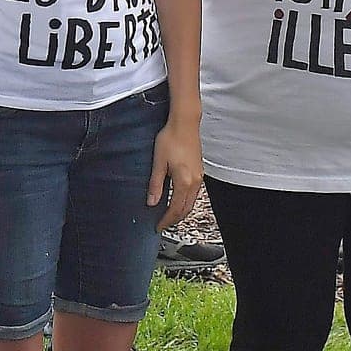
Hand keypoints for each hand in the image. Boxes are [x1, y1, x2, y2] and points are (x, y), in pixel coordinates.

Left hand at [148, 113, 202, 233]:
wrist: (185, 124)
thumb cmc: (171, 139)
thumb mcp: (158, 162)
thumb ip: (155, 184)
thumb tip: (151, 202)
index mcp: (184, 181)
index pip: (175, 209)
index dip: (166, 220)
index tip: (158, 226)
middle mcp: (195, 182)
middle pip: (186, 209)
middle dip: (174, 219)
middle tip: (162, 224)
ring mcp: (199, 177)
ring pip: (191, 202)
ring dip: (181, 211)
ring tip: (169, 215)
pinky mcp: (199, 172)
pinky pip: (194, 194)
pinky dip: (186, 202)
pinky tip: (178, 200)